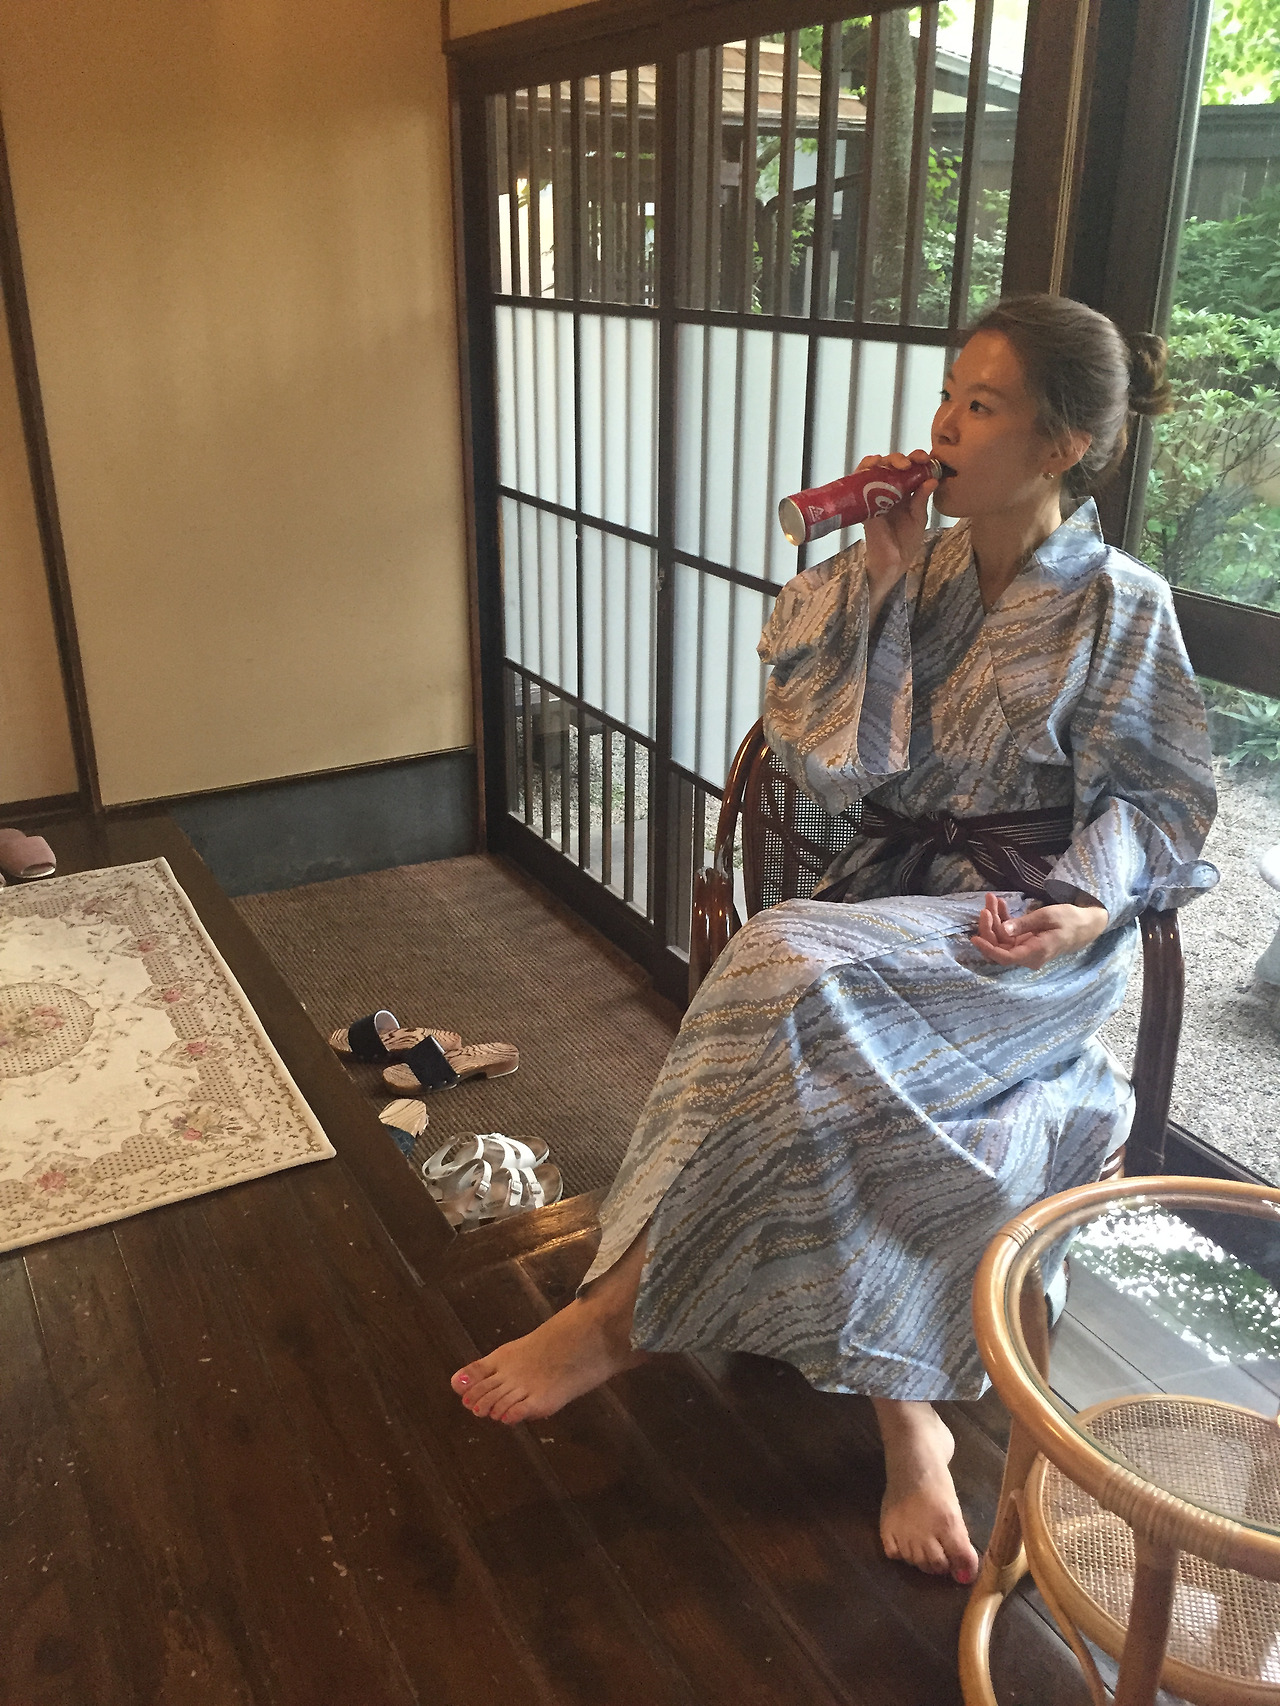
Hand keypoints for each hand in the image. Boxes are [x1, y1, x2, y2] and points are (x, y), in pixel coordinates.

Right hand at [860, 449, 937, 620]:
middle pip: (890, 464)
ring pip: (874, 468)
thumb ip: (922, 498)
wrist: (893, 561)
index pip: (908, 467)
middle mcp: (888, 489)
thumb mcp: (919, 517)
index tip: (926, 459)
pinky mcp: (863, 502)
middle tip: (910, 463)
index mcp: (904, 491)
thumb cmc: (906, 540)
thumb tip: (932, 480)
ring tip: (894, 464)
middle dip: (900, 458)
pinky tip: (873, 466)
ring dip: (883, 460)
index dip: (916, 458)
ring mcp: (874, 494)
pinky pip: (859, 481)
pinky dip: (864, 470)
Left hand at [971, 892, 1108, 968]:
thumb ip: (1025, 924)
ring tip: (992, 899)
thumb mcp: (1048, 916)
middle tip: (987, 905)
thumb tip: (1003, 929)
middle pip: (1000, 946)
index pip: (1005, 957)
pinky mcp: (1024, 942)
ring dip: (994, 919)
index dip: (988, 949)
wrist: (1085, 925)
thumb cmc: (1070, 919)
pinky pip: (1009, 933)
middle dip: (989, 926)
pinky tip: (1000, 904)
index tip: (974, 938)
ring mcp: (1025, 949)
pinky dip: (1003, 919)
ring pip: (1002, 938)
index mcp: (1035, 952)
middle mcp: (1028, 955)